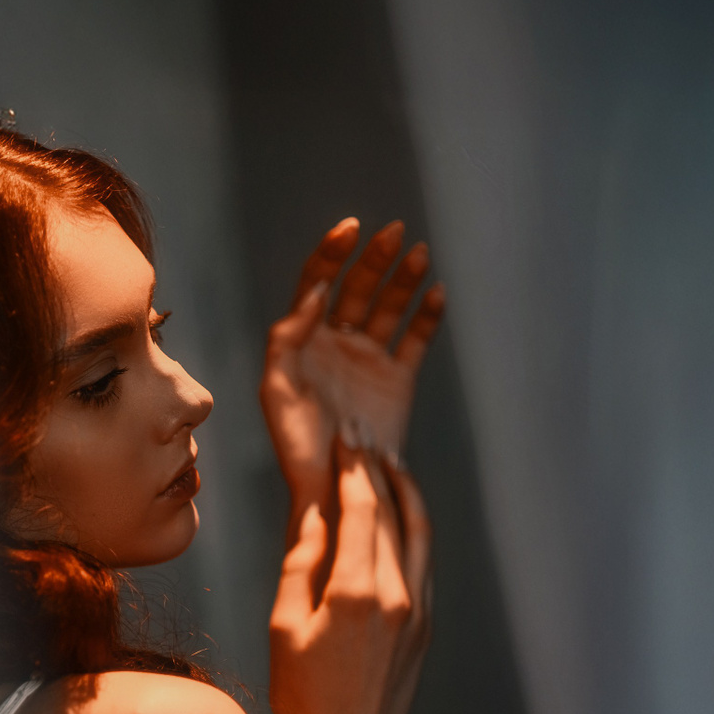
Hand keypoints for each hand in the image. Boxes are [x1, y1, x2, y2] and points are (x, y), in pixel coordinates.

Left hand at [260, 220, 444, 516]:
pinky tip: (437, 293)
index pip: (318, 282)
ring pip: (389, 307)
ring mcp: (369, 359)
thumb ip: (288, 336)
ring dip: (404, 279)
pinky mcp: (398, 380)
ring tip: (419, 254)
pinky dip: (428, 315)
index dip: (333, 252)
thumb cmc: (295, 443)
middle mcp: (336, 343)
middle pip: (357, 287)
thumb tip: (316, 290)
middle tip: (395, 234)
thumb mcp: (277, 387)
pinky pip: (415, 339)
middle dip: (375, 258)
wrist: (333, 485)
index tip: (352, 228)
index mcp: (304, 340)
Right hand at [268, 444, 432, 713]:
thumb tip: (313, 512)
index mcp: (358, 590)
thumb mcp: (285, 625)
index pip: (362, 508)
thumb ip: (302, 562)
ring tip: (387, 462)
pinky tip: (400, 515)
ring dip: (404, 492)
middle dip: (375, 468)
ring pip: (418, 532)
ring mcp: (418, 609)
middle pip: (393, 512)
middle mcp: (399, 593)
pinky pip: (422, 560)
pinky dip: (412, 526)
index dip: (352, 468)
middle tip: (361, 437)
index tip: (344, 438)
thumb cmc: (306, 698)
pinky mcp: (424, 625)